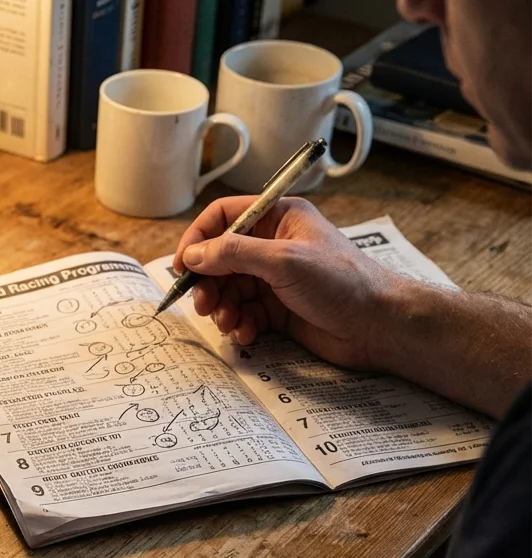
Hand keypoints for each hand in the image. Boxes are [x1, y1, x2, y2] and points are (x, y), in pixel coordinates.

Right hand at [173, 196, 411, 368]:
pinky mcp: (278, 309)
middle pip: (219, 259)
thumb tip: (192, 255)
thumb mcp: (283, 261)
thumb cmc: (342, 282)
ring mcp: (275, 278)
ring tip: (229, 323)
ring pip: (229, 289)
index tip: (182, 268)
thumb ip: (233, 254)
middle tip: (204, 306)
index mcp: (277, 218)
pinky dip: (240, 325)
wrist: (380, 325)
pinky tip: (248, 334)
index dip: (197, 240)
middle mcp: (273, 245)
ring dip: (222, 308)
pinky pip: (244, 313)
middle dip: (208, 284)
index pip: (222, 218)